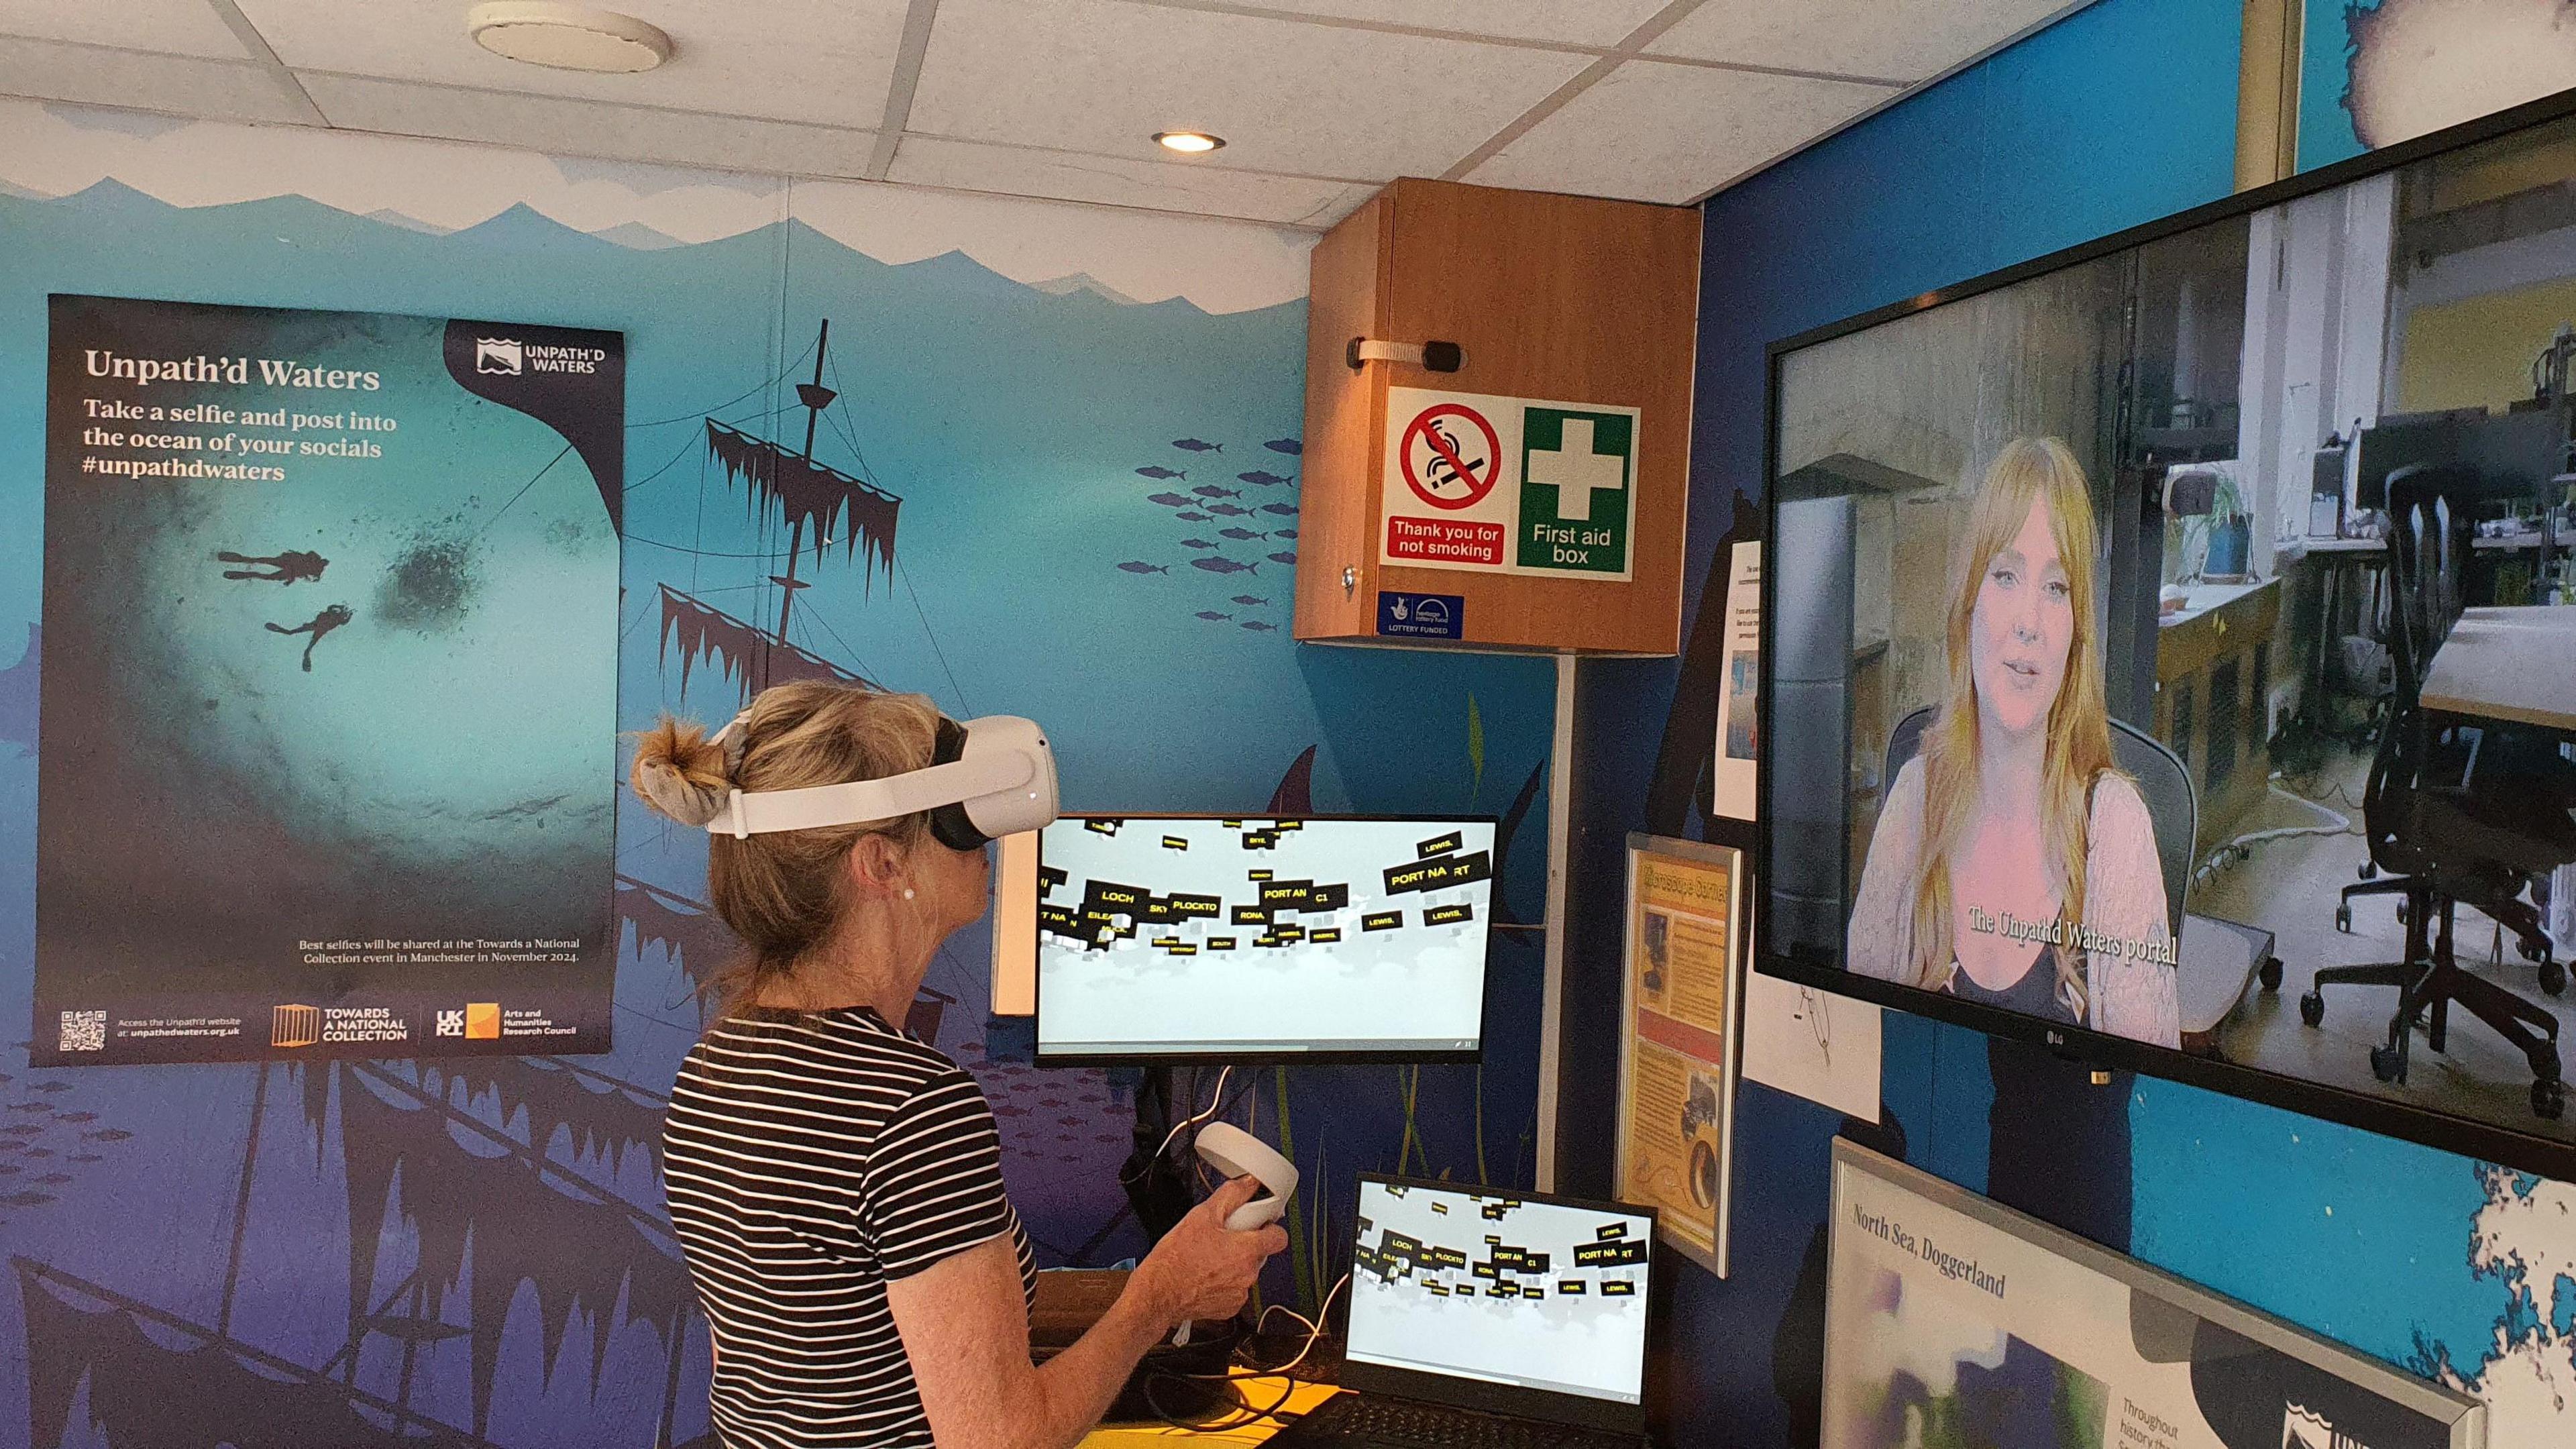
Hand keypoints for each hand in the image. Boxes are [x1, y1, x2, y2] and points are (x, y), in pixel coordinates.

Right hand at [1131, 1176, 1289, 1329]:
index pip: (1279, 1237)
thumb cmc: (1176, 1259)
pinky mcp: (1229, 1308)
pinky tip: (1204, 1276)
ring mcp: (1239, 1293)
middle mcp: (1248, 1274)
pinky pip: (1234, 1290)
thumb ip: (1231, 1196)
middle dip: (1243, 1244)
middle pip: (1258, 1253)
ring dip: (1232, 1264)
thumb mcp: (1201, 1216)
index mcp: (1246, 1250)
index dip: (1270, 1227)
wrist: (1158, 1294)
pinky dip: (1223, 1283)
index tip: (1259, 1223)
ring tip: (1207, 1258)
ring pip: (1245, 1272)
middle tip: (1220, 1239)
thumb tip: (1248, 1183)